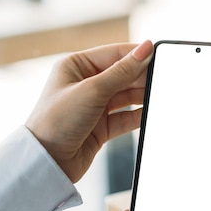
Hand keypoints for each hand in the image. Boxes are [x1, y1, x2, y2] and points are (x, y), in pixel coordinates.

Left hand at [25, 40, 152, 182]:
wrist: (46, 161)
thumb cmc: (56, 121)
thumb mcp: (92, 90)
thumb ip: (122, 71)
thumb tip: (144, 49)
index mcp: (75, 66)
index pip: (113, 54)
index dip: (136, 55)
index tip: (159, 55)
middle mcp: (83, 84)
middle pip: (122, 75)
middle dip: (141, 77)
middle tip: (164, 78)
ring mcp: (93, 106)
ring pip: (126, 97)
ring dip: (143, 96)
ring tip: (162, 94)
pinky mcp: (100, 127)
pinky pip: (125, 117)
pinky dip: (139, 115)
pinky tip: (152, 112)